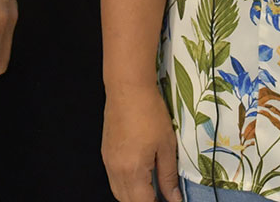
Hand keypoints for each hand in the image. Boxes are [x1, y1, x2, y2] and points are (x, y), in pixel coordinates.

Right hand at [103, 83, 181, 201]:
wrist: (128, 89)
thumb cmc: (149, 112)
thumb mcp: (167, 146)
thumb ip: (168, 176)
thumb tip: (174, 198)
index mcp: (132, 171)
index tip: (168, 201)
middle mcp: (116, 171)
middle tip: (161, 197)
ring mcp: (108, 163)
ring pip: (118, 192)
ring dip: (133, 197)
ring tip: (151, 192)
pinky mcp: (106, 154)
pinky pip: (113, 179)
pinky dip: (125, 186)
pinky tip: (138, 179)